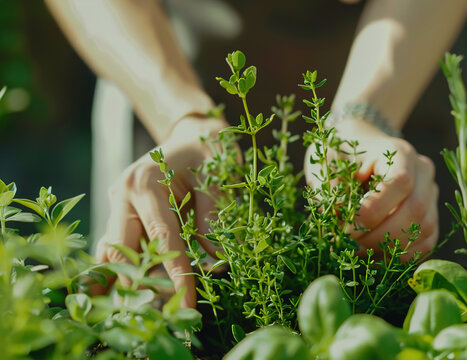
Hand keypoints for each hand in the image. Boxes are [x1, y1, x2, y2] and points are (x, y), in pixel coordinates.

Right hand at [91, 116, 226, 307]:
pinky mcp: (120, 211)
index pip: (162, 240)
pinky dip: (123, 267)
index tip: (186, 306)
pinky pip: (116, 245)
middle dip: (141, 286)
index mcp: (146, 182)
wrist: (191, 133)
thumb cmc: (208, 150)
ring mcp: (117, 202)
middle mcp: (123, 193)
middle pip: (124, 251)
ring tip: (142, 308)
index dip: (175, 276)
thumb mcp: (218, 175)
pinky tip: (129, 288)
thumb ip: (214, 215)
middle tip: (163, 315)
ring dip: (126, 280)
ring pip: (113, 252)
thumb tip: (213, 259)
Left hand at [305, 119, 437, 258]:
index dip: (373, 212)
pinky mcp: (429, 215)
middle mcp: (422, 171)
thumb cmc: (337, 153)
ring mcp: (430, 193)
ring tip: (357, 252)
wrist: (354, 146)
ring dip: (390, 249)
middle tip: (348, 246)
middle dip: (380, 236)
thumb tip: (341, 222)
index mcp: (399, 152)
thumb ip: (331, 190)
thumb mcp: (325, 163)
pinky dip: (401, 256)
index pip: (400, 184)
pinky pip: (425, 243)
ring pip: (424, 229)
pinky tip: (373, 257)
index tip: (344, 228)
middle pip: (416, 210)